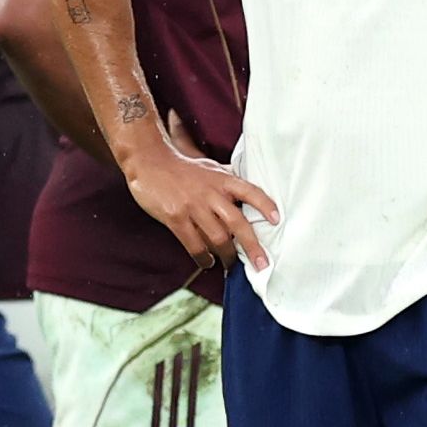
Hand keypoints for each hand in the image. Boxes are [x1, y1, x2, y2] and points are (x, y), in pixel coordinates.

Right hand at [122, 113, 278, 269]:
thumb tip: (246, 198)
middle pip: (237, 223)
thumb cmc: (181, 167)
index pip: (250, 192)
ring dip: (227, 256)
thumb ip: (227, 182)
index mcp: (222, 180)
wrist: (149, 161)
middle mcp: (210, 194)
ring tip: (231, 264)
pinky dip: (203, 257)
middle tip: (262, 264)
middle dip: (252, 247)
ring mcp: (193, 206)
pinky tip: (207, 262)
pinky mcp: (175, 217)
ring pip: (217, 238)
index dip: (265, 205)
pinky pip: (193, 244)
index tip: (277, 220)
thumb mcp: (210, 168)